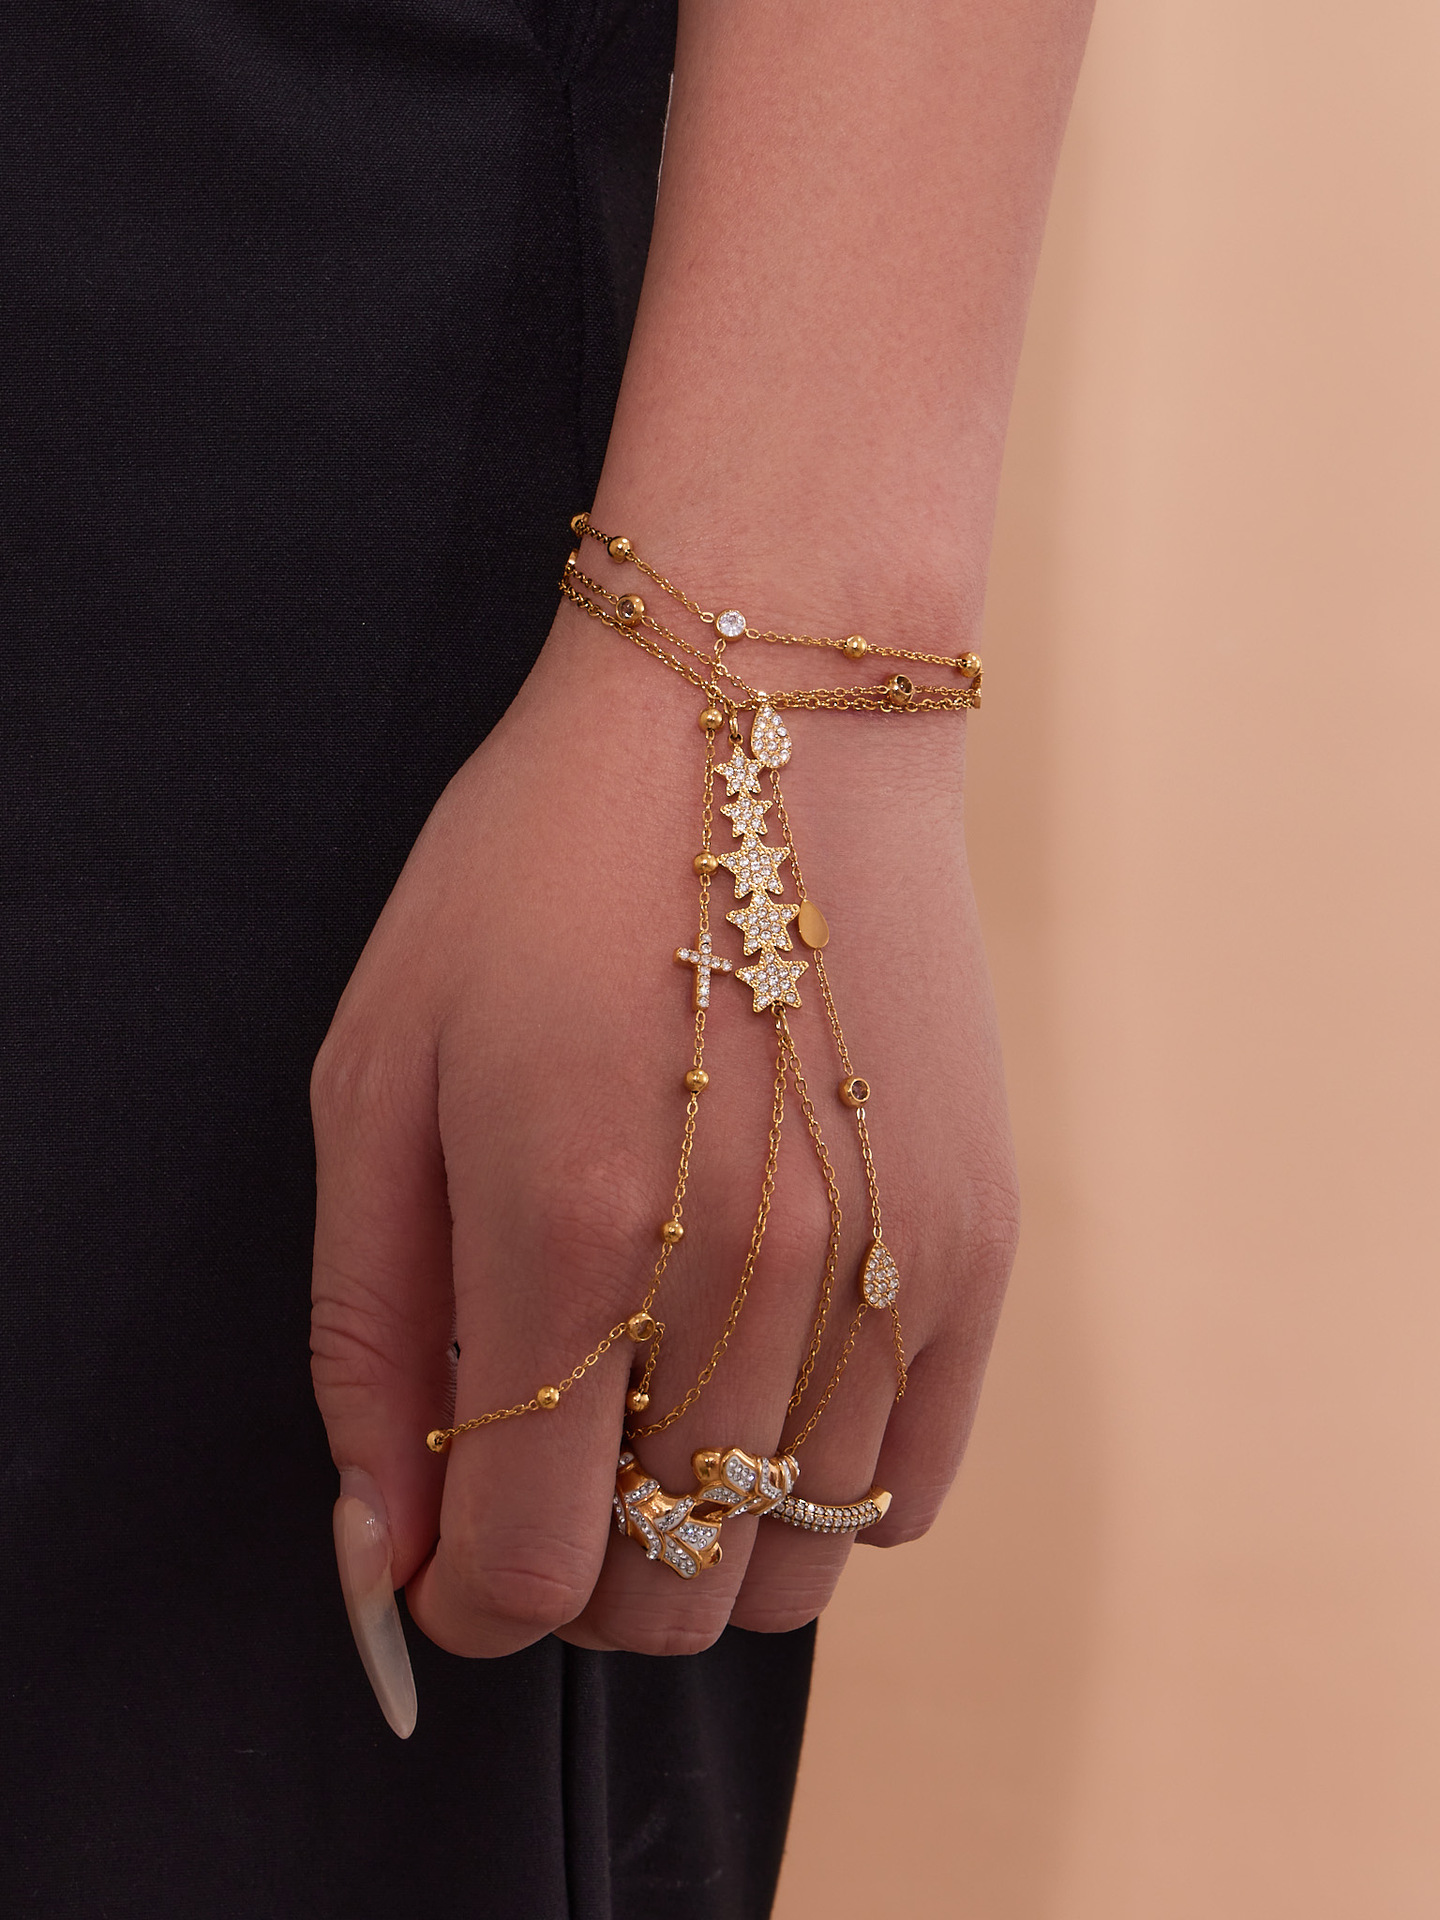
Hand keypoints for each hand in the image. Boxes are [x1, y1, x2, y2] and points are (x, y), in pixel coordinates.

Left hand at [310, 600, 1017, 1687]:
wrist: (767, 715)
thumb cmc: (541, 867)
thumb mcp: (379, 1072)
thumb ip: (369, 1332)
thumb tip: (387, 1544)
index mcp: (571, 1231)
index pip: (529, 1572)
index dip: (466, 1600)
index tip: (448, 1551)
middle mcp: (751, 1278)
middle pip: (669, 1599)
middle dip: (576, 1572)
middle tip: (545, 1453)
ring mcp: (887, 1264)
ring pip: (794, 1564)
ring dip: (702, 1533)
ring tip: (660, 1403)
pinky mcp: (976, 1240)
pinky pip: (912, 1481)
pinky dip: (823, 1483)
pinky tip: (766, 1377)